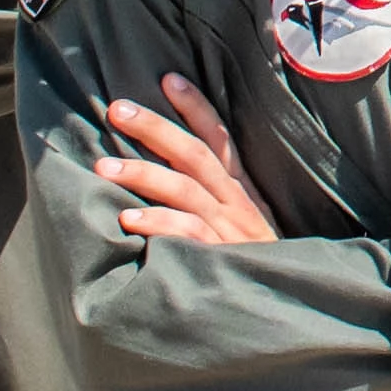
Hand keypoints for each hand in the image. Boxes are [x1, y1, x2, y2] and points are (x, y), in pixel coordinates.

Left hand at [104, 71, 283, 254]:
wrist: (286, 312)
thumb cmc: (254, 269)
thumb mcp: (244, 229)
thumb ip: (214, 203)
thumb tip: (168, 176)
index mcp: (242, 193)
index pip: (220, 140)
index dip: (196, 108)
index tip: (168, 78)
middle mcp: (237, 205)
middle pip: (195, 154)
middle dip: (156, 128)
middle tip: (117, 108)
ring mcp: (231, 231)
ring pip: (185, 190)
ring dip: (143, 173)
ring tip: (104, 166)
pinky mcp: (223, 259)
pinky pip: (188, 234)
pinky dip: (159, 223)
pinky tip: (128, 219)